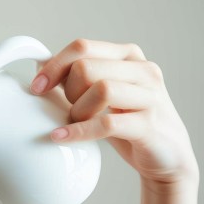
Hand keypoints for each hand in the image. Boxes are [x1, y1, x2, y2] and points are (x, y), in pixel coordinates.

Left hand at [30, 38, 198, 187]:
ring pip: (101, 89)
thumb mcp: (102, 94)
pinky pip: (107, 124)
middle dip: (68, 90)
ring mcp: (151, 96)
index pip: (82, 47)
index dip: (54, 65)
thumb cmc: (128, 123)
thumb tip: (40, 65)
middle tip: (68, 109)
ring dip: (77, 109)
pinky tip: (62, 137)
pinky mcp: (150, 125)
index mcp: (128, 56)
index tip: (36, 87)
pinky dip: (79, 131)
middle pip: (87, 67)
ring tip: (74, 122)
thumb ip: (78, 78)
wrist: (167, 157)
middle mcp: (143, 70)